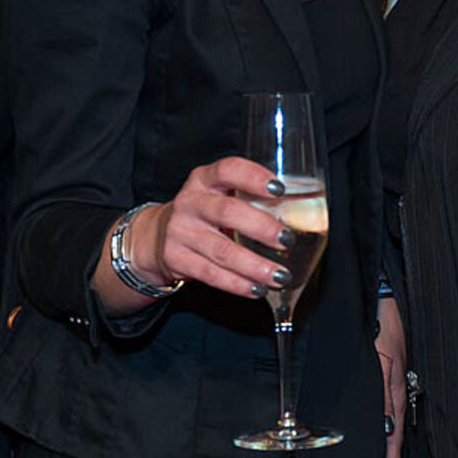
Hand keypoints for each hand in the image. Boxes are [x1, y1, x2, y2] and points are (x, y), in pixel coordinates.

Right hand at [127, 156, 291, 299]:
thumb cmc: (204, 213)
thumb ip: (248, 199)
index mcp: (204, 179)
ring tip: (279, 275)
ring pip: (221, 250)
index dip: (253, 177)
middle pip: (226, 212)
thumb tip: (298, 214)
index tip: (279, 189)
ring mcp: (180, 231)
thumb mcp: (218, 195)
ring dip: (254, 265)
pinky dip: (237, 284)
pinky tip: (257, 288)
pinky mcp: (175, 258)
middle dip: (260, 227)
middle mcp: (190, 201)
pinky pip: (211, 274)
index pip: (228, 169)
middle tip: (286, 240)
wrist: (158, 235)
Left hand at [375, 295, 406, 457]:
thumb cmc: (381, 321)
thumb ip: (383, 390)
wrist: (379, 294)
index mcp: (393, 385)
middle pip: (392, 428)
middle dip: (390, 455)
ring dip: (386, 439)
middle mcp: (393, 383)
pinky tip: (379, 426)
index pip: (392, 432)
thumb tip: (386, 424)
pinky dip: (384, 418)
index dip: (391, 457)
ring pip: (388, 416)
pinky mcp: (386, 365)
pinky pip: (386, 400)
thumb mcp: (382, 357)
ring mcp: (390, 375)